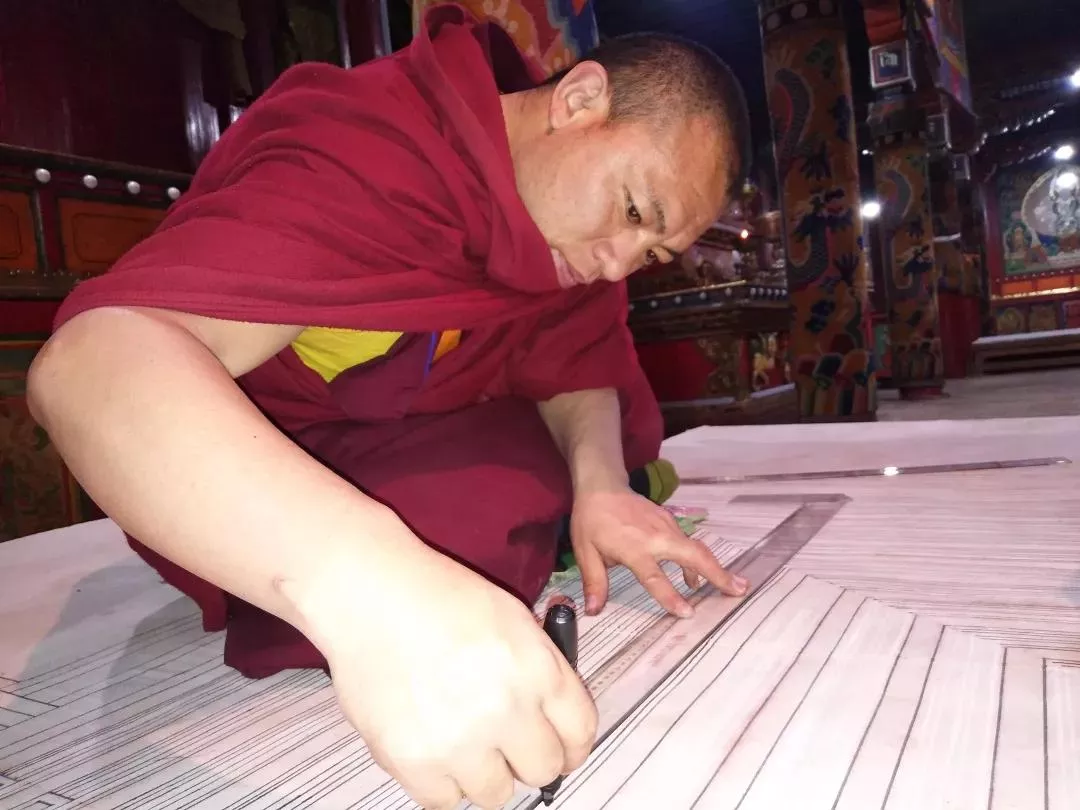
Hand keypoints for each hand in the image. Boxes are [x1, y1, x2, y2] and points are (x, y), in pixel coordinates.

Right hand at [300, 544, 595, 809]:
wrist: (369, 593)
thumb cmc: (434, 594)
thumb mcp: (511, 617)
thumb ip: (541, 669)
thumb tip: (553, 716)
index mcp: (537, 669)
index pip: (580, 733)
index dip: (572, 746)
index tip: (562, 750)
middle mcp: (506, 708)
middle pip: (543, 770)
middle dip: (528, 759)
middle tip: (508, 746)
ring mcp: (460, 740)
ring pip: (496, 795)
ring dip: (484, 774)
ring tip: (462, 741)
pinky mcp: (414, 762)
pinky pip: (445, 802)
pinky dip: (442, 783)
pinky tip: (435, 749)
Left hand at [570, 487, 748, 616]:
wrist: (601, 486)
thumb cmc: (591, 520)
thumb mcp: (585, 552)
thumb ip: (594, 582)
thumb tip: (593, 610)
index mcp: (635, 548)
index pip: (656, 577)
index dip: (671, 596)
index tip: (688, 613)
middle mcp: (657, 537)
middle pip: (694, 556)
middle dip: (718, 574)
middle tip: (739, 591)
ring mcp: (666, 527)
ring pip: (697, 548)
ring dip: (714, 567)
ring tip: (732, 586)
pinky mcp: (669, 521)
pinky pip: (688, 542)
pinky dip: (698, 559)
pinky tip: (694, 575)